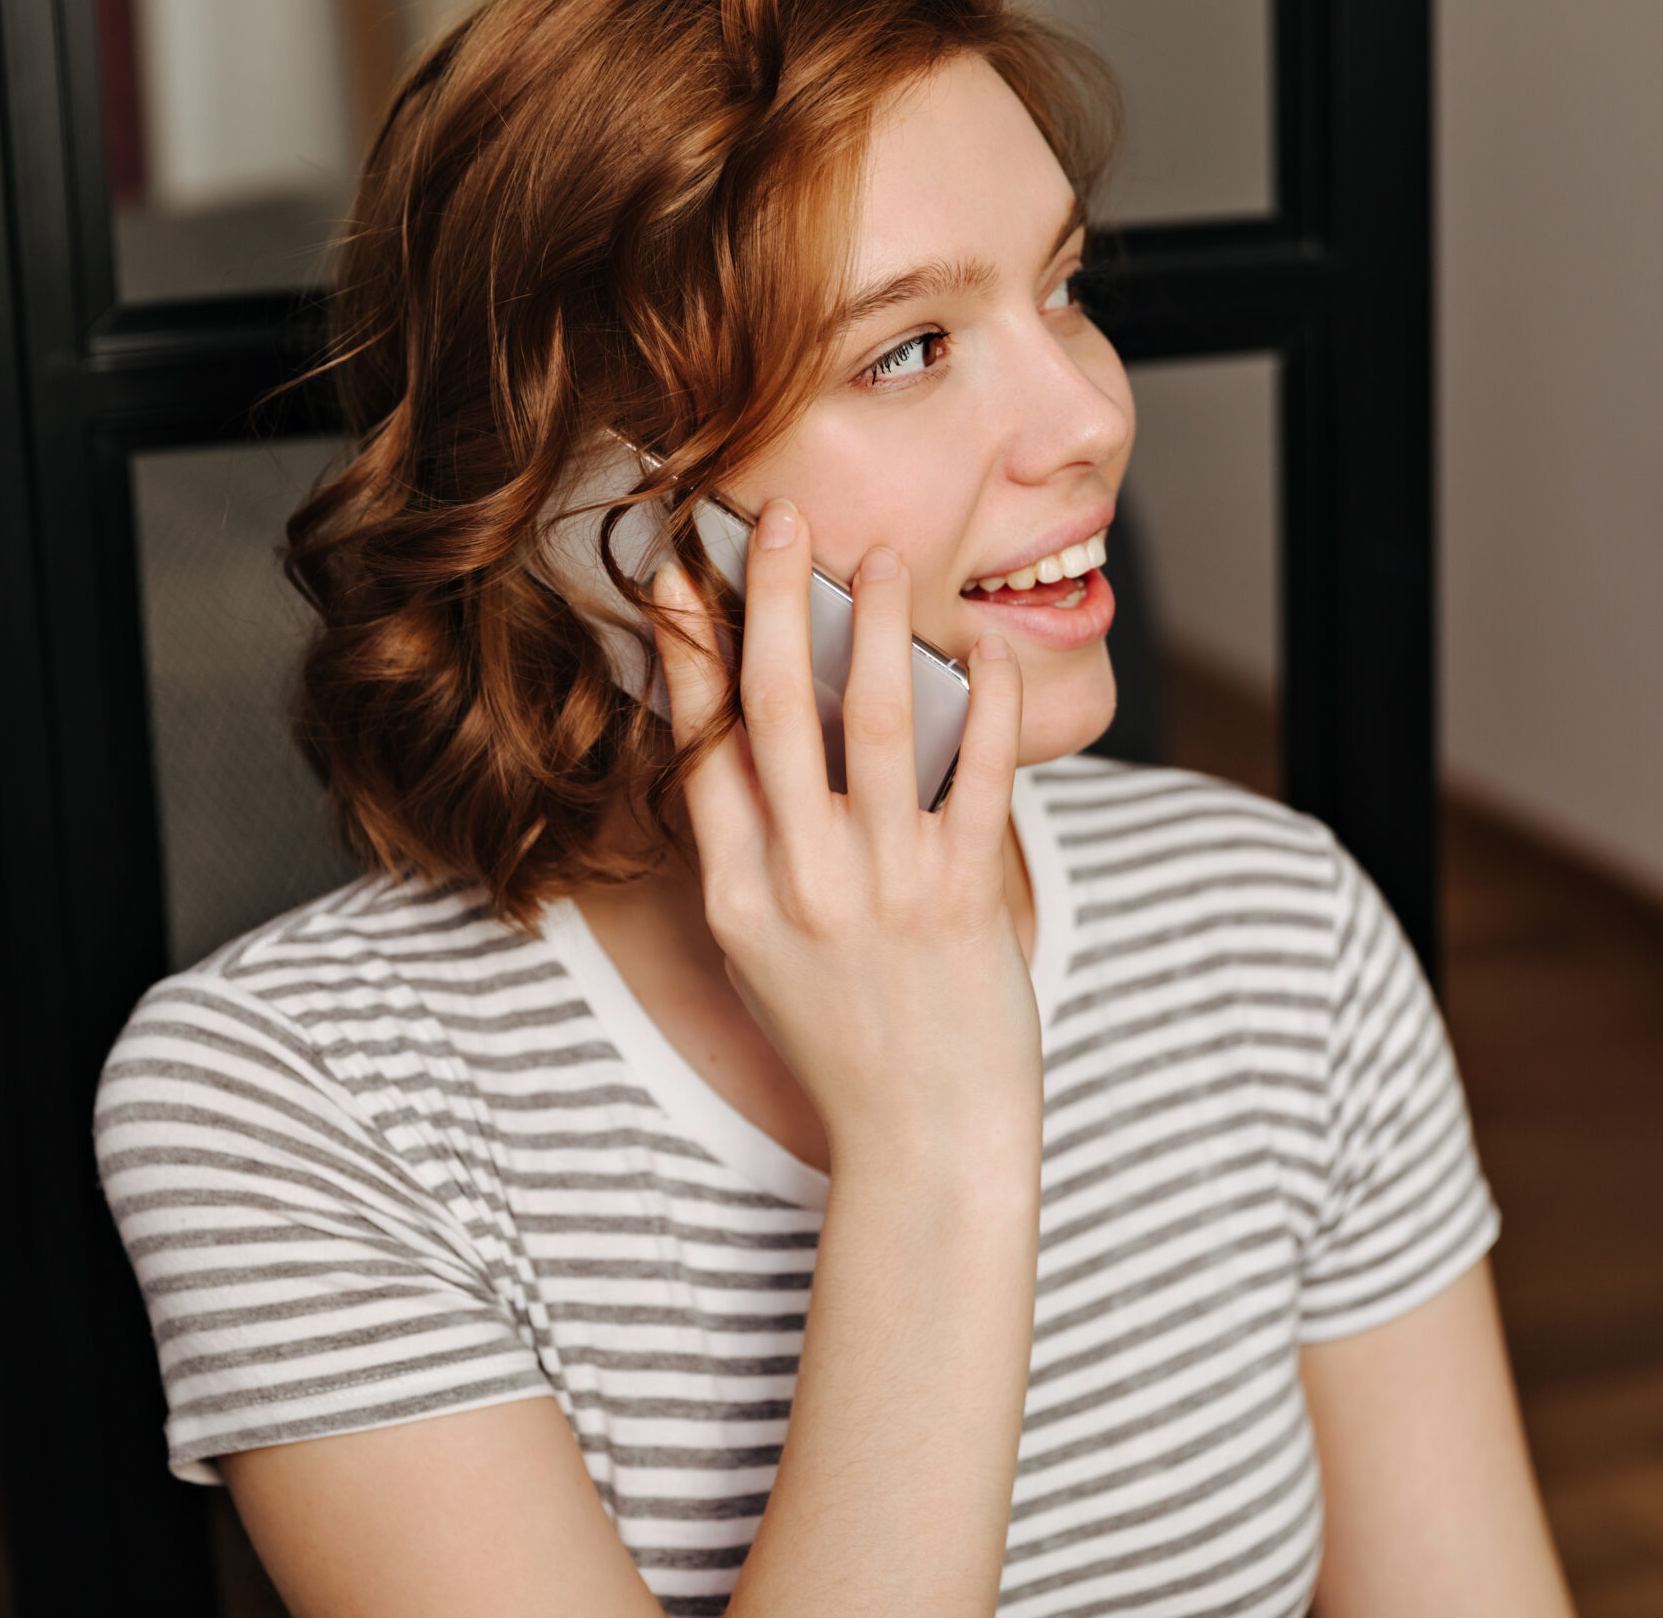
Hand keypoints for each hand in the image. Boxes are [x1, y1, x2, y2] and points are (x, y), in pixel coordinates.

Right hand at [651, 497, 1041, 1168]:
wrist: (925, 1144)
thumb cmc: (846, 1044)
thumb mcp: (764, 955)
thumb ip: (752, 856)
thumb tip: (744, 749)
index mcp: (737, 895)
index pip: (700, 745)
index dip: (686, 651)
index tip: (676, 575)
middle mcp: (799, 883)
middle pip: (774, 710)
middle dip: (771, 602)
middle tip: (774, 518)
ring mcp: (883, 888)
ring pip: (870, 723)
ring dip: (872, 627)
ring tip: (877, 560)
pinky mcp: (964, 897)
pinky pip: (974, 776)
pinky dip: (982, 704)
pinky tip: (986, 652)